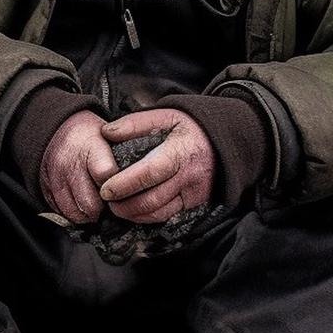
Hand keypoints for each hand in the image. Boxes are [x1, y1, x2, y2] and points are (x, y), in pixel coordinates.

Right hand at [39, 109, 119, 223]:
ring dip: (89, 214)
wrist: (57, 129)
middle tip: (112, 205)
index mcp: (92, 147)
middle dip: (104, 209)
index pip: (106, 174)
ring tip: (98, 206)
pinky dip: (74, 212)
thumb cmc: (90, 136)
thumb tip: (141, 177)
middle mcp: (71, 163)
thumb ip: (123, 155)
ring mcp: (57, 177)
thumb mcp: (110, 136)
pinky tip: (83, 204)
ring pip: (75, 211)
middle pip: (90, 201)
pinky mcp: (46, 188)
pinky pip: (62, 211)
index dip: (117, 186)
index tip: (123, 190)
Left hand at [99, 108, 215, 223]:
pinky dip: (148, 217)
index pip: (149, 173)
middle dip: (124, 205)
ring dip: (134, 214)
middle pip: (152, 199)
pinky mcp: (196, 203)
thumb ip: (136, 123)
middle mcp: (190, 176)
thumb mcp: (167, 115)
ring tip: (117, 207)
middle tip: (107, 201)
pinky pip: (168, 216)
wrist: (227, 139)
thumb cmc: (192, 126)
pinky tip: (135, 210)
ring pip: (159, 213)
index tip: (105, 189)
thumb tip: (107, 133)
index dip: (125, 184)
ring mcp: (195, 193)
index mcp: (181, 152)